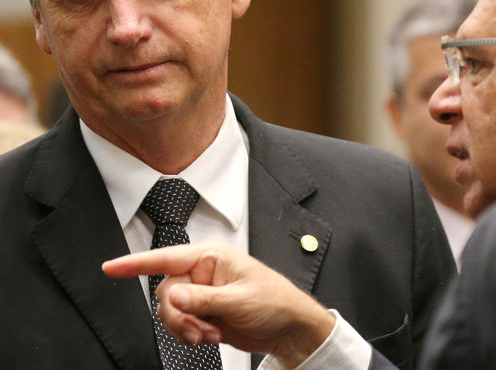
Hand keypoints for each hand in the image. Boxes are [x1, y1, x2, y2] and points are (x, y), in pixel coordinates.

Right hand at [102, 242, 334, 366]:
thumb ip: (203, 299)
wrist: (289, 328)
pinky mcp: (203, 313)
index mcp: (213, 257)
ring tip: (210, 333)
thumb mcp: (239, 300)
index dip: (136, 263)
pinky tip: (210, 336)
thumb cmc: (275, 302)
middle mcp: (203, 272)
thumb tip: (173, 297)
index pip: (167, 257)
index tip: (110, 267)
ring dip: (185, 327)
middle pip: (166, 292)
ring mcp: (202, 294)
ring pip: (170, 311)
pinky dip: (190, 334)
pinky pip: (180, 324)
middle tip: (200, 328)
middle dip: (179, 315)